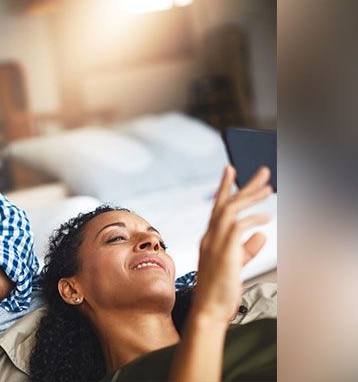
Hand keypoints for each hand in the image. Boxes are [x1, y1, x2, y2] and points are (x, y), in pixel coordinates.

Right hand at [193, 165, 272, 322]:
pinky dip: (253, 218)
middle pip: (226, 203)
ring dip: (251, 197)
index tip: (230, 169)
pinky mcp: (224, 251)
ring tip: (269, 188)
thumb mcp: (236, 265)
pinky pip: (239, 226)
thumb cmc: (220, 291)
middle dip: (244, 185)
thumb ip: (247, 248)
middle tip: (263, 172)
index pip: (218, 207)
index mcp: (210, 238)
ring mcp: (215, 243)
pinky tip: (266, 217)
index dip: (225, 187)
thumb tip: (260, 234)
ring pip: (231, 209)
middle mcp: (210, 236)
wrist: (209, 310)